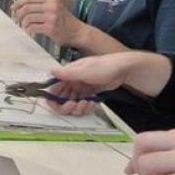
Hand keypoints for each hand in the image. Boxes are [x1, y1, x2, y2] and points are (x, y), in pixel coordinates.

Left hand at [11, 0, 86, 45]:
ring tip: (25, 27)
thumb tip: (22, 6)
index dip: (18, 3)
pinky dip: (28, 30)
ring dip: (23, 23)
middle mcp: (51, 6)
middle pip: (26, 7)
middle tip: (16, 19)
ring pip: (28, 18)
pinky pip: (32, 27)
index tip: (13, 8)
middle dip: (18, 14)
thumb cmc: (65, 21)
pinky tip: (30, 32)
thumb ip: (41, 5)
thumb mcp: (55, 8)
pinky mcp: (50, 28)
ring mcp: (51, 17)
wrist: (78, 32)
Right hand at [50, 52, 171, 111]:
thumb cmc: (103, 67)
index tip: (55, 104)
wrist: (123, 69)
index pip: (54, 87)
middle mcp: (73, 82)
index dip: (53, 97)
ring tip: (87, 104)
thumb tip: (51, 72)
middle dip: (66, 105)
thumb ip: (67, 73)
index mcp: (69, 74)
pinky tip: (91, 104)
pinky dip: (85, 107)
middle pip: (62, 99)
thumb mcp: (84, 70)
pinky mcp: (90, 94)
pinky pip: (82, 104)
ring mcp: (82, 88)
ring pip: (73, 103)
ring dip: (77, 107)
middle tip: (74, 106)